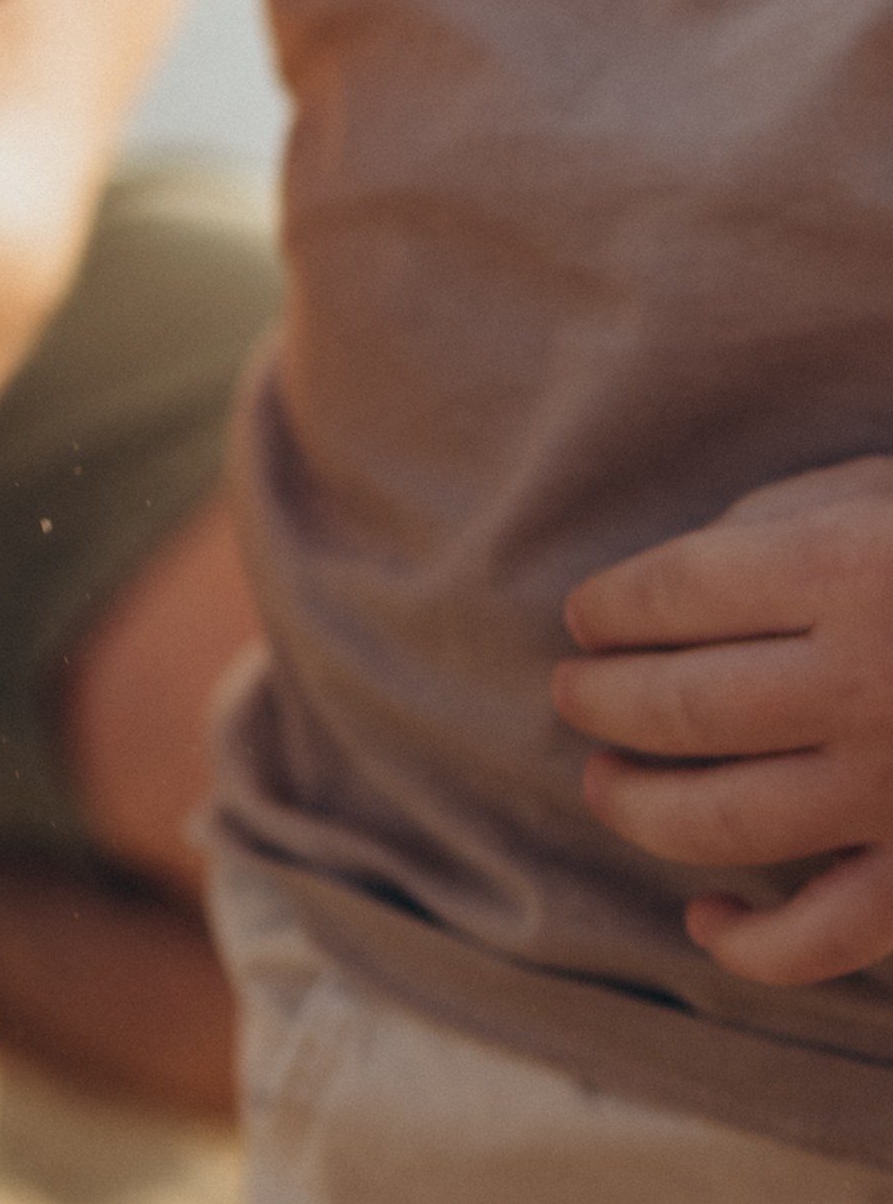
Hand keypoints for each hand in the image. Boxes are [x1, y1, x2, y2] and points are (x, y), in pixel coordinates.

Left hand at [556, 456, 892, 983]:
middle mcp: (863, 683)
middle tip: (572, 693)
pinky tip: (707, 917)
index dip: (612, 606)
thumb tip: (677, 582)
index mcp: (844, 568)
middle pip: (681, 705)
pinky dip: (752, 943)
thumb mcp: (878, 490)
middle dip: (604, 701)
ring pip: (725, 820)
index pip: (674, 592)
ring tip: (603, 780)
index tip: (586, 615)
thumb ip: (780, 523)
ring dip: (641, 807)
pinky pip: (825, 937)